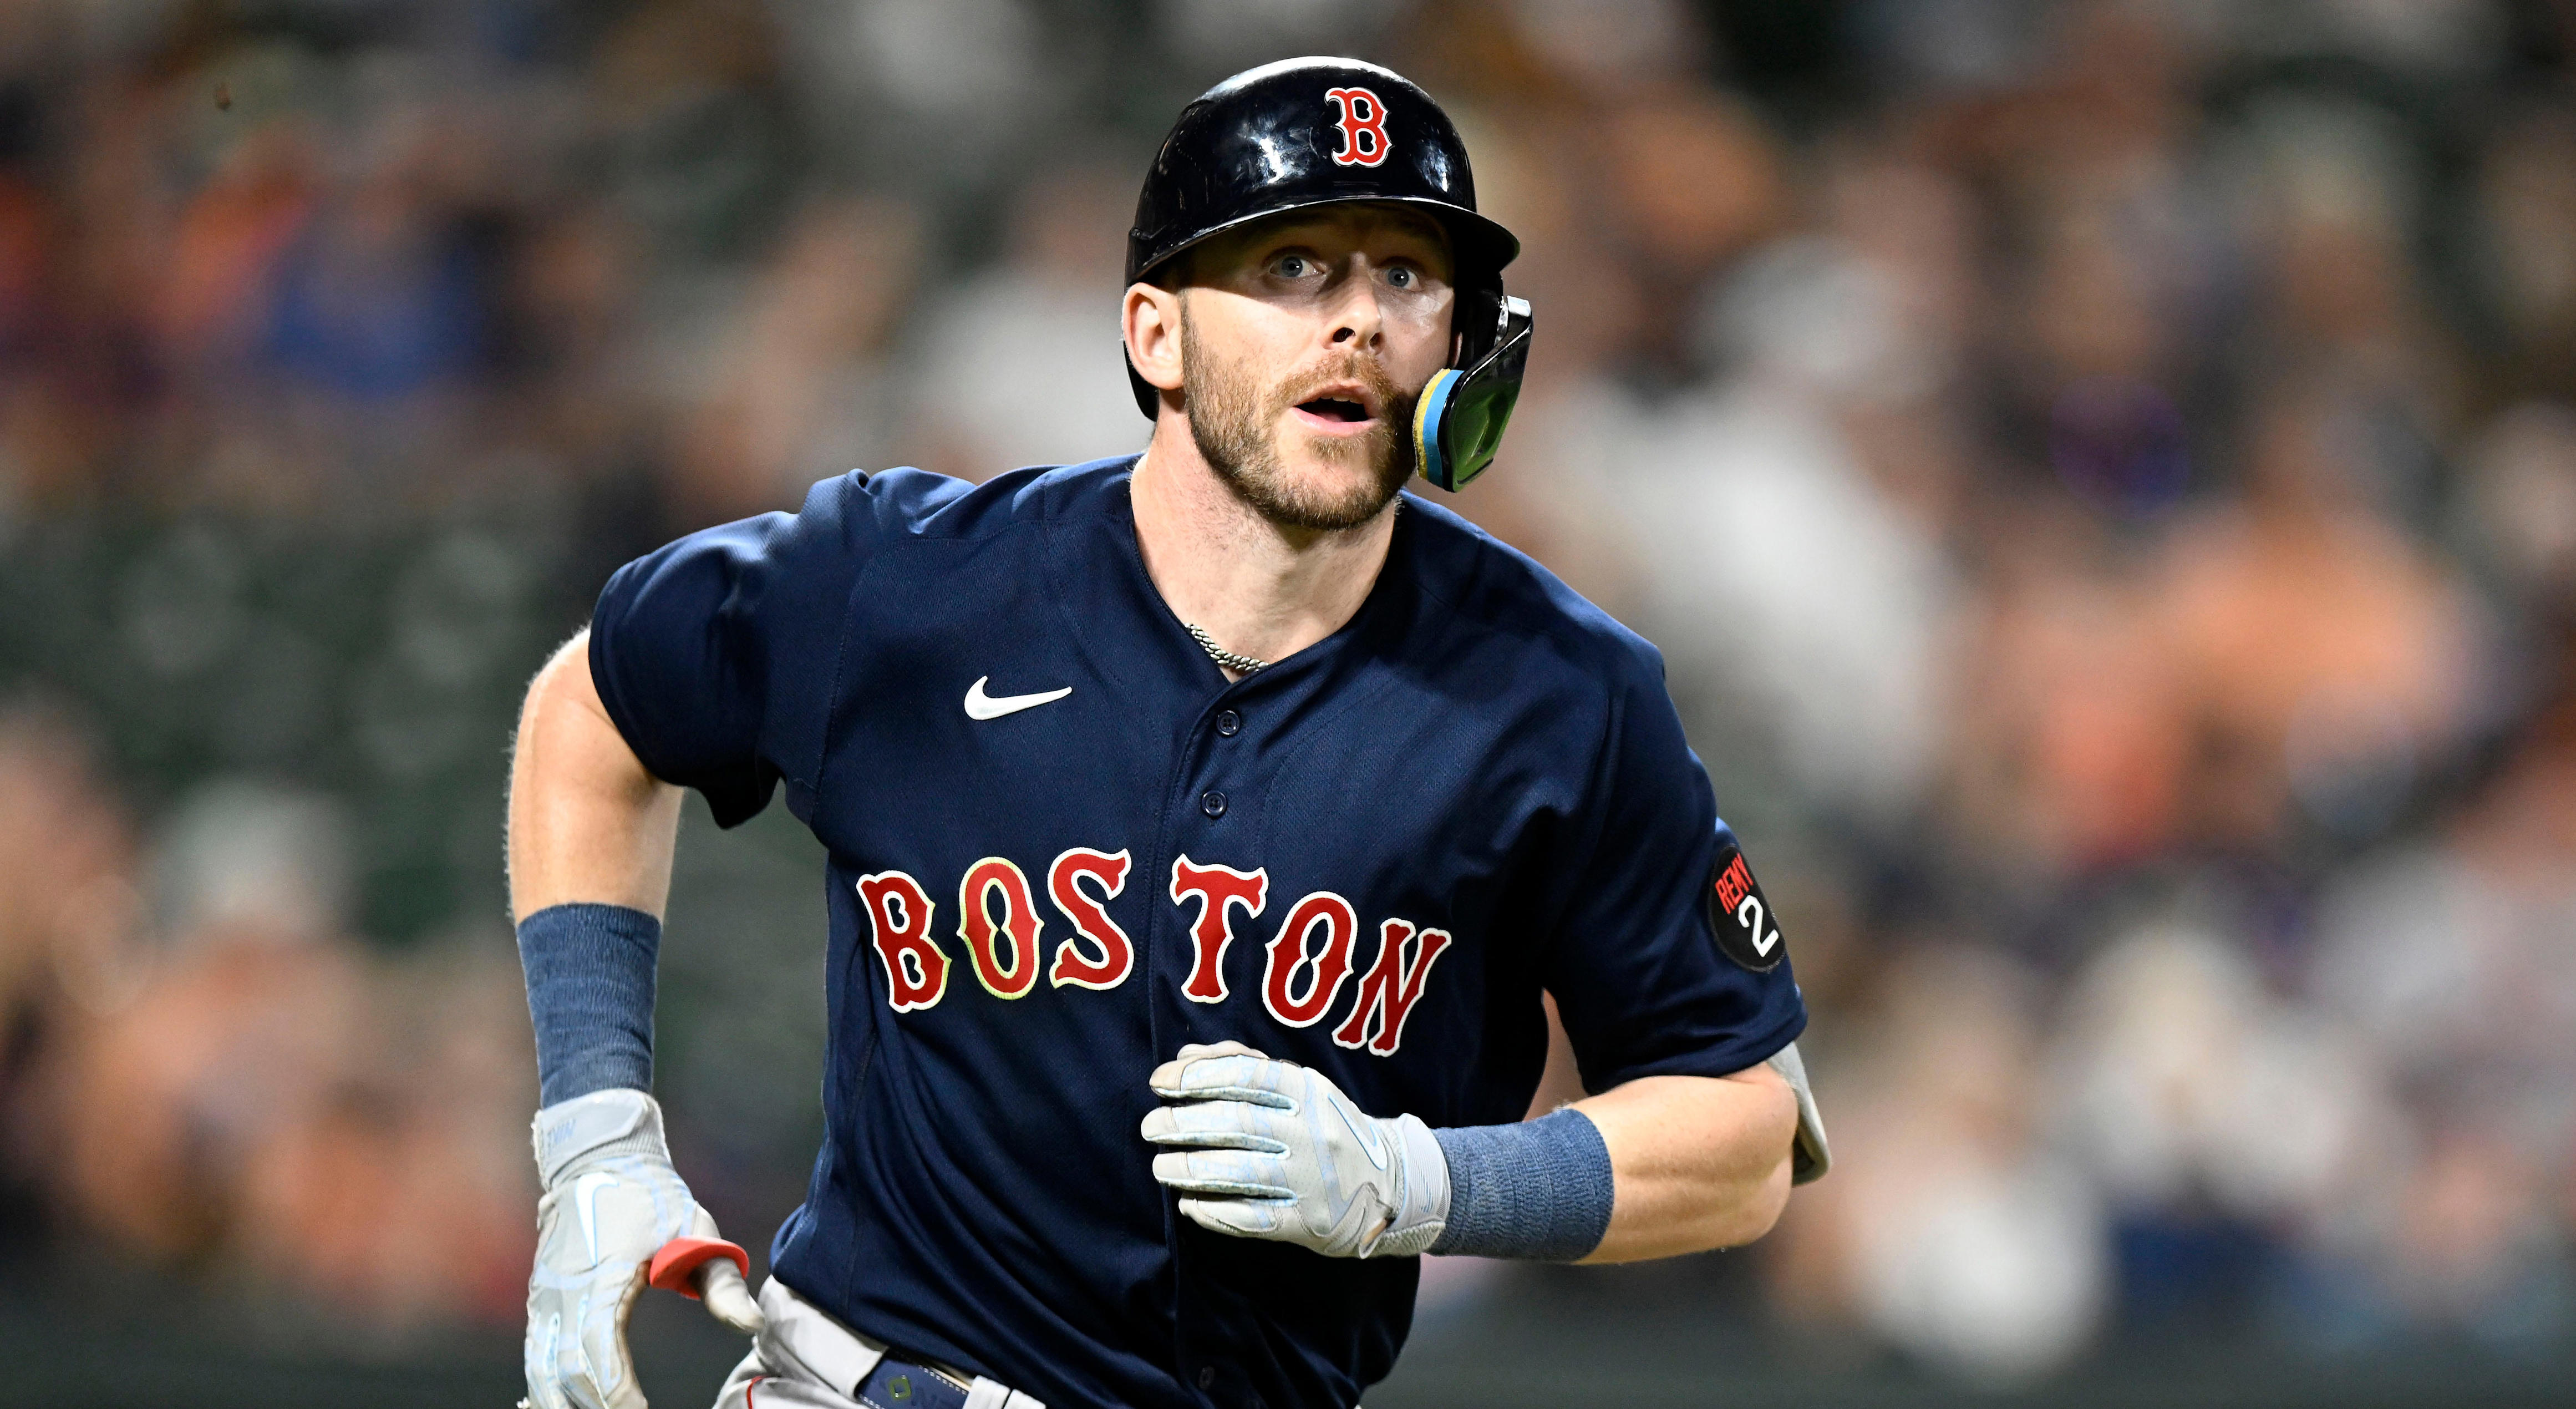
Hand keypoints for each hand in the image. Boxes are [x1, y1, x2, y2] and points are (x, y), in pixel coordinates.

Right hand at [523, 1089, 761, 1408]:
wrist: (597, 1159)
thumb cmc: (650, 1195)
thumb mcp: (696, 1229)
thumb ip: (723, 1282)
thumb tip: (753, 1325)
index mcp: (599, 1280)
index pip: (597, 1352)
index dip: (616, 1392)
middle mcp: (562, 1295)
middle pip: (564, 1374)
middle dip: (594, 1407)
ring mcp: (545, 1299)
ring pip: (542, 1372)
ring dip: (567, 1402)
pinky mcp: (541, 1301)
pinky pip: (535, 1356)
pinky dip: (545, 1388)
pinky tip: (557, 1407)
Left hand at [1141, 1042, 1448, 1258]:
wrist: (1389, 1183)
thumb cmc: (1327, 1127)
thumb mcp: (1300, 1085)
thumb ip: (1243, 1065)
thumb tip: (1185, 1057)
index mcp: (1309, 1091)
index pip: (1244, 1075)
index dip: (1195, 1077)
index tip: (1160, 1082)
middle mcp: (1311, 1133)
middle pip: (1235, 1123)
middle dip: (1181, 1124)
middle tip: (1151, 1127)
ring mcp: (1311, 1181)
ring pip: (1238, 1173)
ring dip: (1188, 1170)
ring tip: (1161, 1166)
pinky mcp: (1308, 1224)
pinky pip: (1251, 1219)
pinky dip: (1213, 1212)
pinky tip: (1189, 1203)